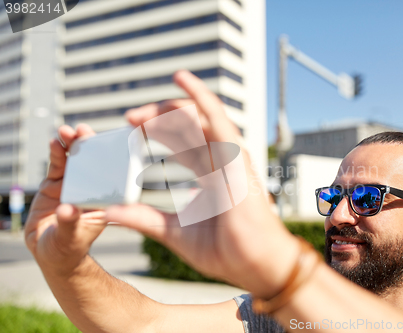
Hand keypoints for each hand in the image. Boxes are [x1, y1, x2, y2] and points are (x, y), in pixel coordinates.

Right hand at [24, 124, 105, 275]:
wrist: (50, 251)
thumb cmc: (68, 247)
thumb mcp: (71, 237)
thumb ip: (69, 223)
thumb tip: (66, 210)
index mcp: (104, 199)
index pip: (112, 174)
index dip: (112, 156)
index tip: (111, 142)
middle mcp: (92, 187)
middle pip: (94, 161)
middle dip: (89, 144)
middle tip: (84, 131)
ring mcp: (74, 183)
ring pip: (75, 158)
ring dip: (72, 144)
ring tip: (66, 132)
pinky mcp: (56, 183)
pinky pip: (57, 164)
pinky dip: (56, 152)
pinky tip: (54, 142)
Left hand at [105, 70, 299, 296]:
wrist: (256, 267)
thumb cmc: (225, 252)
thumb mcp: (173, 233)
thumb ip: (144, 218)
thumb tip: (109, 211)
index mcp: (209, 175)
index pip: (181, 142)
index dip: (156, 133)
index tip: (129, 133)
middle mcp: (220, 160)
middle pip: (187, 126)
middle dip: (157, 119)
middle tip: (129, 120)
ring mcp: (230, 157)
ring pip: (199, 117)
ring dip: (168, 109)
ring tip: (139, 114)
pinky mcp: (237, 157)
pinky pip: (218, 119)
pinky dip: (201, 97)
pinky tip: (182, 78)